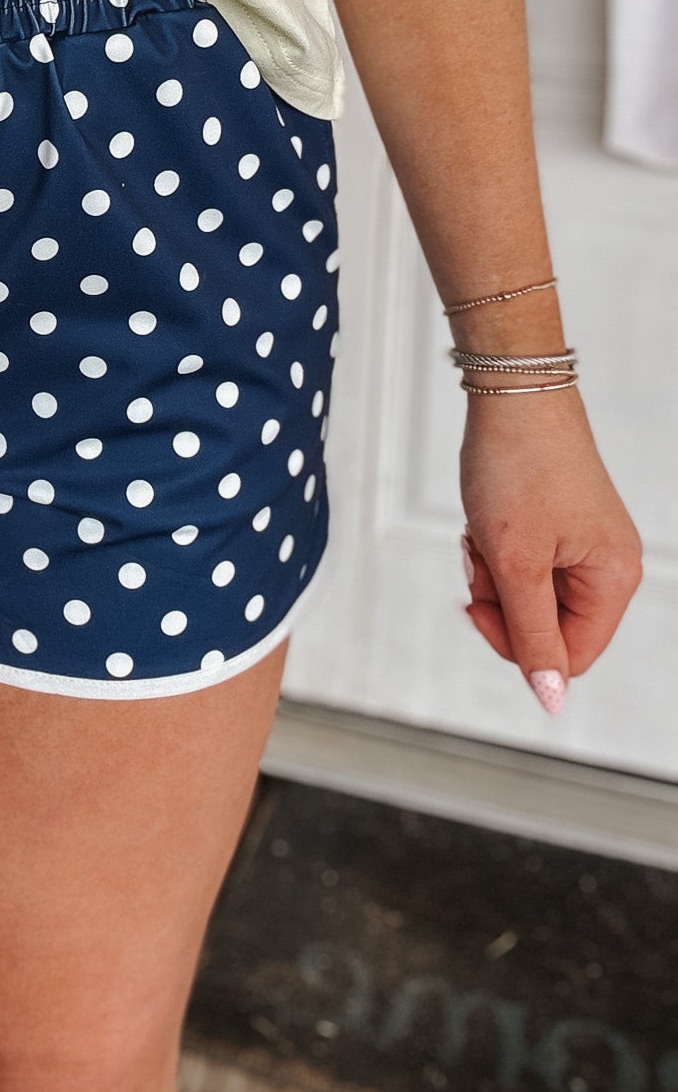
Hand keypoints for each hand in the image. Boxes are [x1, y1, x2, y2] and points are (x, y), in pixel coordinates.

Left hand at [459, 386, 641, 712]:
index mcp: (614, 580)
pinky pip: (522, 562)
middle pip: (546, 625)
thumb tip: (552, 700)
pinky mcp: (558, 523)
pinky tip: (482, 519)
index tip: (476, 605)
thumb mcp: (515, 561)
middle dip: (500, 599)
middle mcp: (607, 565)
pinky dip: (494, 548)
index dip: (517, 645)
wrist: (511, 391)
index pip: (570, 656)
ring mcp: (583, 543)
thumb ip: (532, 635)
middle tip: (479, 556)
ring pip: (527, 593)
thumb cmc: (517, 466)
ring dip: (492, 572)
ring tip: (480, 531)